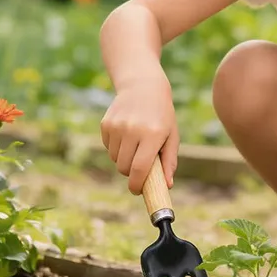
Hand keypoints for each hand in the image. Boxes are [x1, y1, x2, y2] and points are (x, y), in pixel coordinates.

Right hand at [100, 67, 178, 194]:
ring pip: (115, 159)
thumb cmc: (162, 114)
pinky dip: (116, 147)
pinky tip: (126, 133)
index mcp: (152, 135)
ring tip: (135, 144)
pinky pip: (108, 147)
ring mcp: (117, 126)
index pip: (140, 169)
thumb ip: (169, 161)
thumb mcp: (171, 135)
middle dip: (131, 172)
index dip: (136, 185)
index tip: (136, 191)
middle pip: (124, 167)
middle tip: (139, 166)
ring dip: (124, 159)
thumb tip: (167, 185)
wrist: (143, 85)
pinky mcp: (106, 124)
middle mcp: (132, 130)